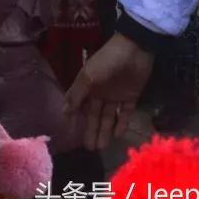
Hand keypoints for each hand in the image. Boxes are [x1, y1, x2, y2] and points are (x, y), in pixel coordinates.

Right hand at [63, 33, 153, 149]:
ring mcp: (116, 95)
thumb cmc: (107, 62)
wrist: (134, 49)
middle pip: (95, 116)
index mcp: (88, 87)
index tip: (72, 134)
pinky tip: (118, 135)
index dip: (76, 119)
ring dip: (105, 131)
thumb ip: (76, 95)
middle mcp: (101, 93)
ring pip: (109, 117)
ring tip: (101, 147)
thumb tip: (64, 112)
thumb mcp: (88, 78)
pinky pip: (126, 113)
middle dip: (92, 131)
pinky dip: (122, 123)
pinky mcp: (131, 96)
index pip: (80, 107)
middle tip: (89, 149)